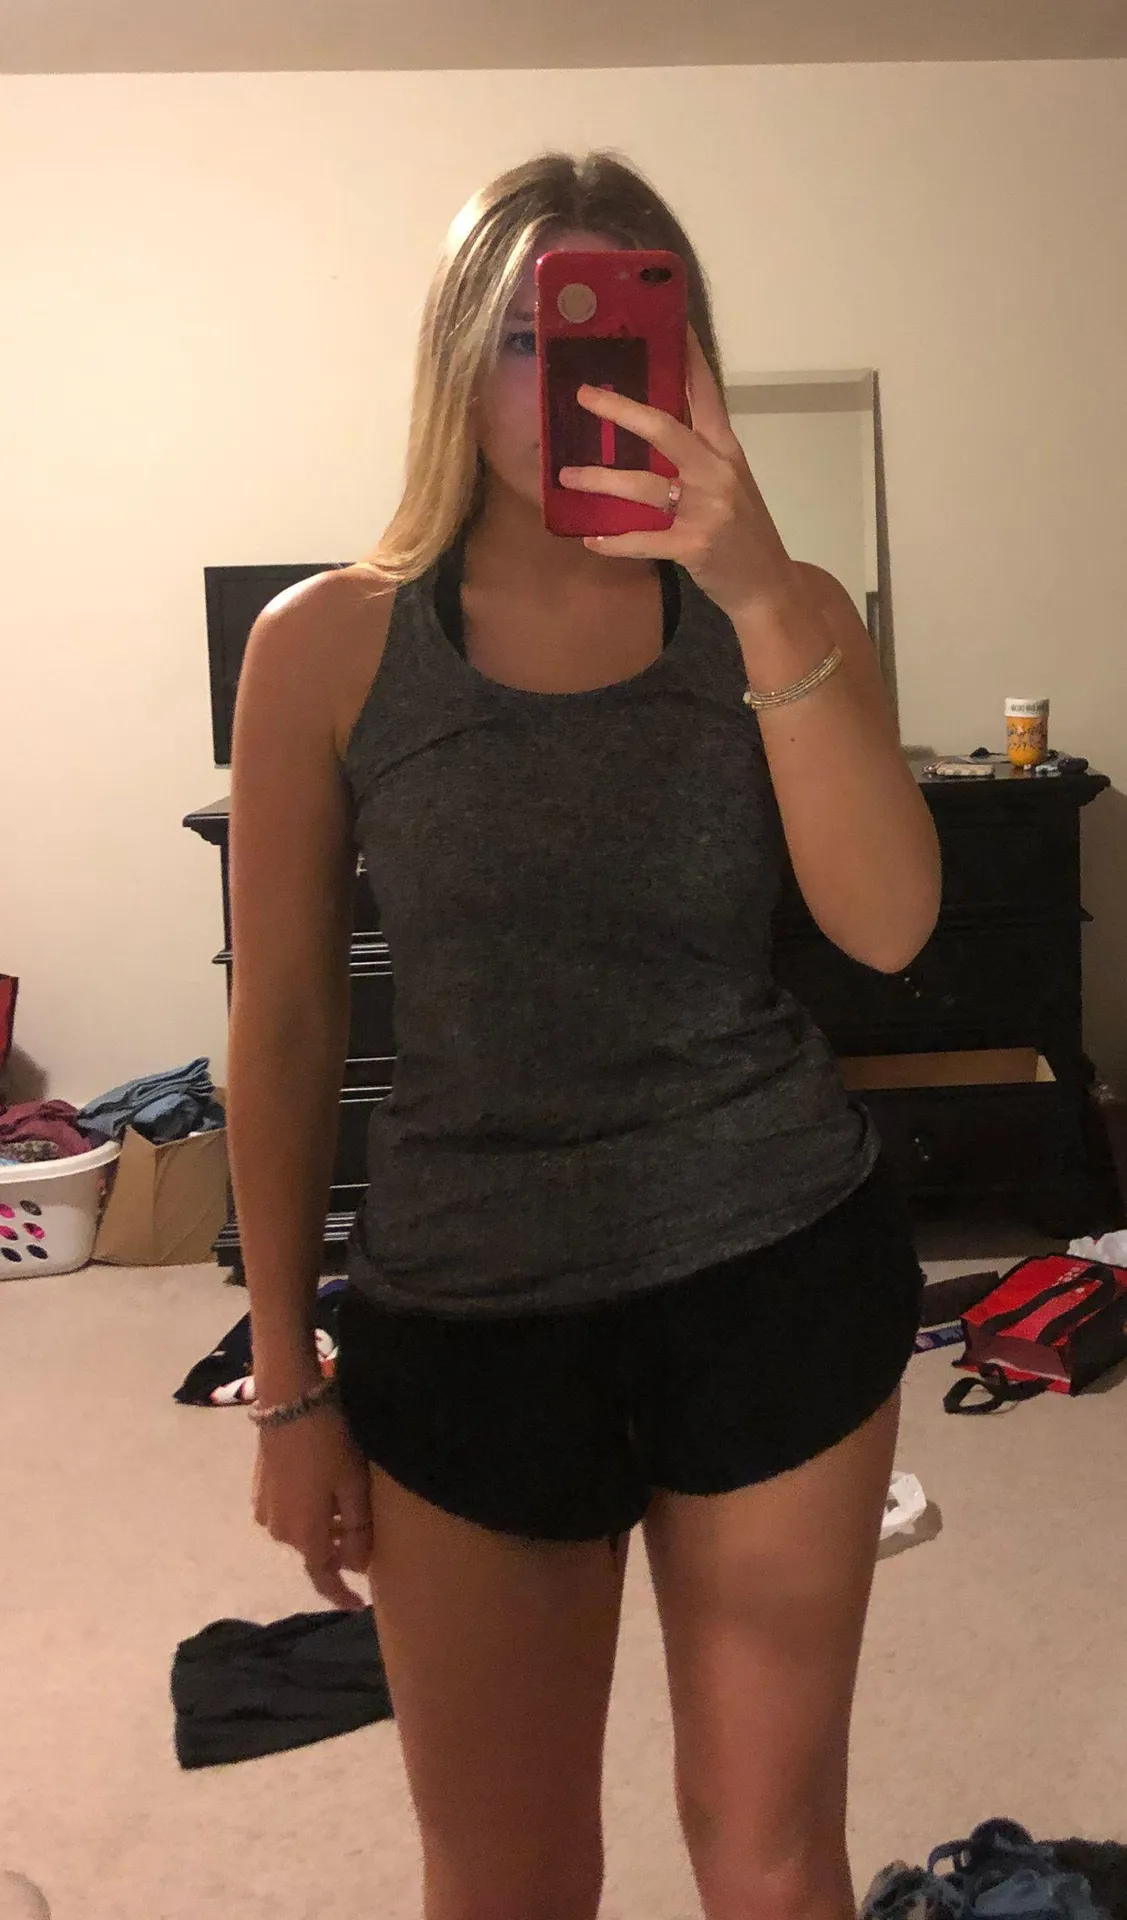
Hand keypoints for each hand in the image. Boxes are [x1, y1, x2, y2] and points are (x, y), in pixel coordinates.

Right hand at [252, 1403, 373, 1610]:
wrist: (289, 1400)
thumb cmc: (329, 1443)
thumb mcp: (354, 1486)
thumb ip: (358, 1530)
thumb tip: (358, 1565)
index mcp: (304, 1535)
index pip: (323, 1578)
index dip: (341, 1595)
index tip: (359, 1605)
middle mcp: (279, 1531)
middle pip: (315, 1551)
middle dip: (340, 1550)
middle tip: (367, 1534)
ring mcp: (265, 1509)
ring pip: (302, 1530)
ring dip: (325, 1527)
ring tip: (349, 1504)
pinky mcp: (259, 1488)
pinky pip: (289, 1512)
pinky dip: (309, 1511)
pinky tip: (325, 1487)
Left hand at [559, 329, 799, 625]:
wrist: (769, 585)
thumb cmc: (743, 532)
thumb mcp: (730, 483)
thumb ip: (699, 455)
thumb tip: (652, 428)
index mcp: (726, 450)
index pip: (705, 393)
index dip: (688, 358)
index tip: (670, 322)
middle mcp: (717, 471)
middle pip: (664, 428)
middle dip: (620, 410)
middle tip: (583, 396)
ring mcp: (707, 509)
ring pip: (644, 484)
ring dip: (600, 479)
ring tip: (567, 475)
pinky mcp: (694, 546)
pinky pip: (644, 540)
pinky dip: (614, 541)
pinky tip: (590, 540)